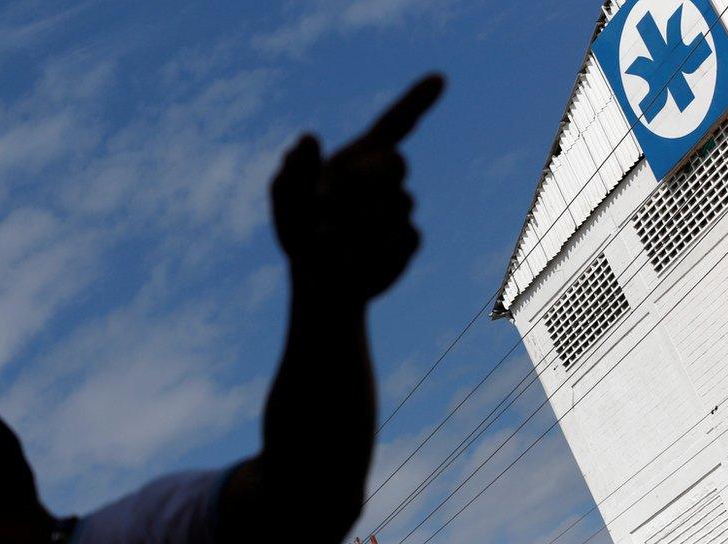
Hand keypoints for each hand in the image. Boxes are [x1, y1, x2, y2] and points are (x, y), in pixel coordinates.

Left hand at [271, 74, 443, 301]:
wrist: (320, 281)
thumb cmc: (301, 232)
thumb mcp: (287, 201)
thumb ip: (295, 170)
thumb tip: (306, 138)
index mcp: (359, 158)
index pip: (395, 124)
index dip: (416, 100)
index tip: (439, 78)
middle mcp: (384, 180)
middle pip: (396, 163)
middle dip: (365, 181)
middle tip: (326, 203)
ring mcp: (400, 209)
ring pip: (399, 205)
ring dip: (359, 223)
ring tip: (327, 241)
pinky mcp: (408, 239)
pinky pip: (404, 237)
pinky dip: (374, 249)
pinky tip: (351, 259)